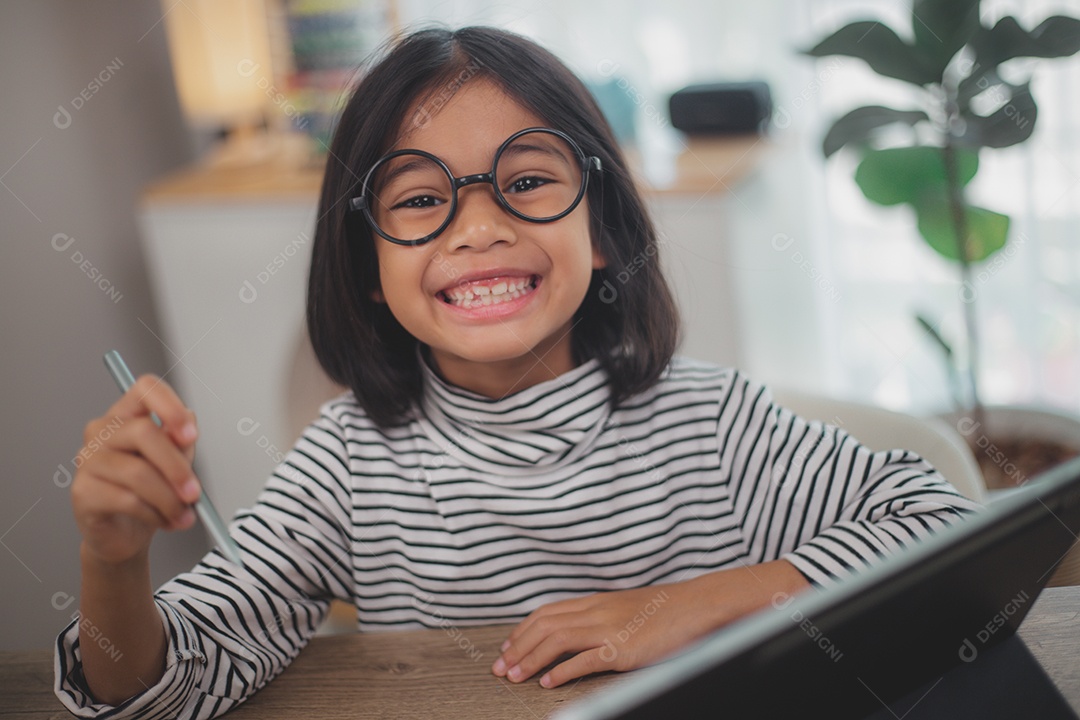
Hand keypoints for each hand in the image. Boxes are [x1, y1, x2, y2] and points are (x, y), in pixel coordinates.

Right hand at [71, 374, 200, 565]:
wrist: (126, 532)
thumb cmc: (151, 491)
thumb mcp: (175, 462)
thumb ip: (181, 442)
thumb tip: (187, 428)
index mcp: (127, 415)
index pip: (145, 388)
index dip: (170, 406)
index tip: (191, 435)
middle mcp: (102, 431)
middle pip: (144, 432)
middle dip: (177, 467)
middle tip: (194, 493)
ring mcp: (88, 460)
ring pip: (137, 472)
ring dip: (169, 499)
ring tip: (184, 514)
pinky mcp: (82, 491)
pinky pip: (127, 500)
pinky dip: (154, 514)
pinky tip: (164, 521)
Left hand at [491, 560, 809, 687]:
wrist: (701, 605)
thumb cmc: (669, 610)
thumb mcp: (628, 608)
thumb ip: (603, 616)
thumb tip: (582, 633)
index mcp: (597, 600)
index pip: (547, 611)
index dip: (523, 629)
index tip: (507, 646)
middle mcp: (597, 610)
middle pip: (544, 624)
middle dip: (517, 646)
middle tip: (500, 667)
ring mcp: (610, 627)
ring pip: (556, 639)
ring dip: (530, 658)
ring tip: (514, 676)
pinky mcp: (624, 648)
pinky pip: (585, 659)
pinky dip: (562, 670)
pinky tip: (548, 682)